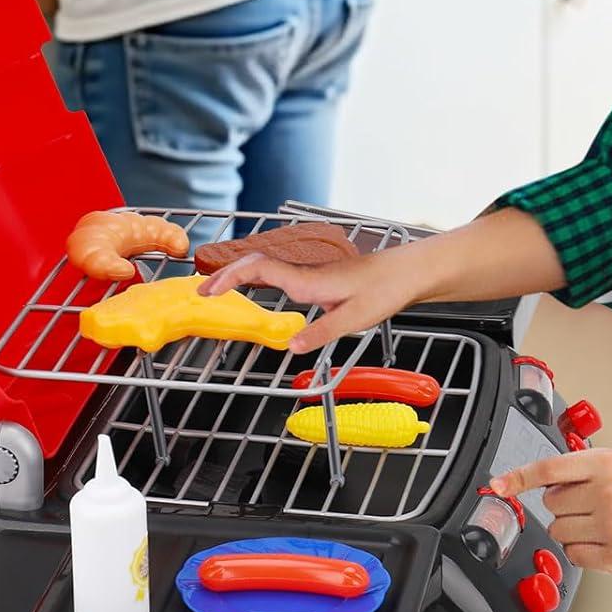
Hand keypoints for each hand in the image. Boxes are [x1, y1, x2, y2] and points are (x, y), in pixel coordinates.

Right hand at [196, 246, 428, 354]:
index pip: (259, 269)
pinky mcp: (321, 276)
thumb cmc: (386, 289)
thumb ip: (320, 332)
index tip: (208, 291)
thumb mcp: (354, 318)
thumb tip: (289, 346)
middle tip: (202, 291)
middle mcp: (307, 272)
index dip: (230, 277)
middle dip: (226, 274)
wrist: (410, 271)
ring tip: (219, 287)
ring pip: (267, 265)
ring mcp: (313, 272)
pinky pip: (280, 271)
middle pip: (256, 264)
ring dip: (240, 273)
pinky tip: (259, 287)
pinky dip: (259, 276)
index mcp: (309, 280)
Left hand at [489, 449, 611, 573]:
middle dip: (562, 504)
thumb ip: (569, 469)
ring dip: (569, 528)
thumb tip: (521, 480)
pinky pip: (572, 554)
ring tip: (595, 521)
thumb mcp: (604, 464)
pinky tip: (599, 538)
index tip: (498, 485)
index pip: (550, 469)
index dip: (520, 477)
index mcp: (605, 463)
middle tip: (588, 503)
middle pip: (550, 503)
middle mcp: (610, 493)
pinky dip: (580, 548)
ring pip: (557, 531)